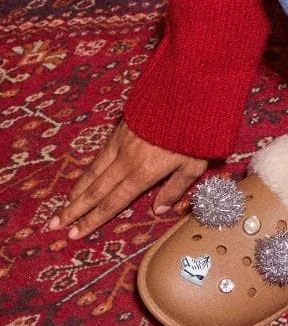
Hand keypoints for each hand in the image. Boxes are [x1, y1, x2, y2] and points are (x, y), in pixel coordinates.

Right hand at [47, 119, 204, 240]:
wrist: (187, 92)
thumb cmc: (196, 131)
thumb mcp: (194, 165)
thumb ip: (175, 189)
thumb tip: (157, 210)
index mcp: (143, 173)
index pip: (112, 203)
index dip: (92, 220)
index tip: (74, 233)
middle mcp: (126, 160)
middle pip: (95, 191)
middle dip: (73, 210)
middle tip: (53, 225)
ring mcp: (120, 143)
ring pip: (93, 172)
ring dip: (76, 192)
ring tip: (62, 206)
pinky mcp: (120, 129)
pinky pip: (100, 155)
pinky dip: (87, 170)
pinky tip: (83, 178)